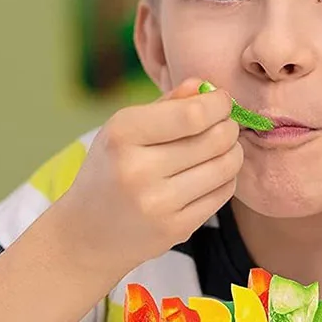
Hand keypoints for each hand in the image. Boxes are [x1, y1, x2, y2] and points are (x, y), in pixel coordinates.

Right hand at [61, 78, 242, 274]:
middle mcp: (138, 170)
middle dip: (229, 127)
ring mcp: (158, 203)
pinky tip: (212, 174)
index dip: (218, 104)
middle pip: (214, 139)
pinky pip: (221, 194)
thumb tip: (205, 87)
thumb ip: (165, 104)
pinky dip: (225, 179)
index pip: (192, 114)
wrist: (87, 234)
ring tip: (223, 149)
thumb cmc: (109, 171)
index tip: (221, 101)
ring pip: (224, 167)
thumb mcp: (123, 130)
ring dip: (233, 152)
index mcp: (122, 135)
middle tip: (225, 125)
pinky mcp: (175, 229)